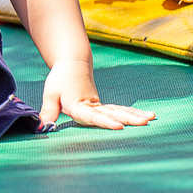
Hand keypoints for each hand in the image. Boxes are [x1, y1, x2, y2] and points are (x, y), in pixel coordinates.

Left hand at [38, 58, 155, 129]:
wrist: (72, 65)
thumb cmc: (60, 81)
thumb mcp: (50, 95)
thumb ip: (48, 112)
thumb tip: (41, 127)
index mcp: (78, 104)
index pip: (92, 115)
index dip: (105, 121)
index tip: (118, 126)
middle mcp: (92, 105)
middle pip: (111, 113)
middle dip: (128, 118)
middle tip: (144, 122)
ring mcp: (100, 105)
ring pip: (119, 110)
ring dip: (135, 115)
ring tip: (151, 118)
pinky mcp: (104, 106)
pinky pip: (119, 109)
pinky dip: (132, 112)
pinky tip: (148, 116)